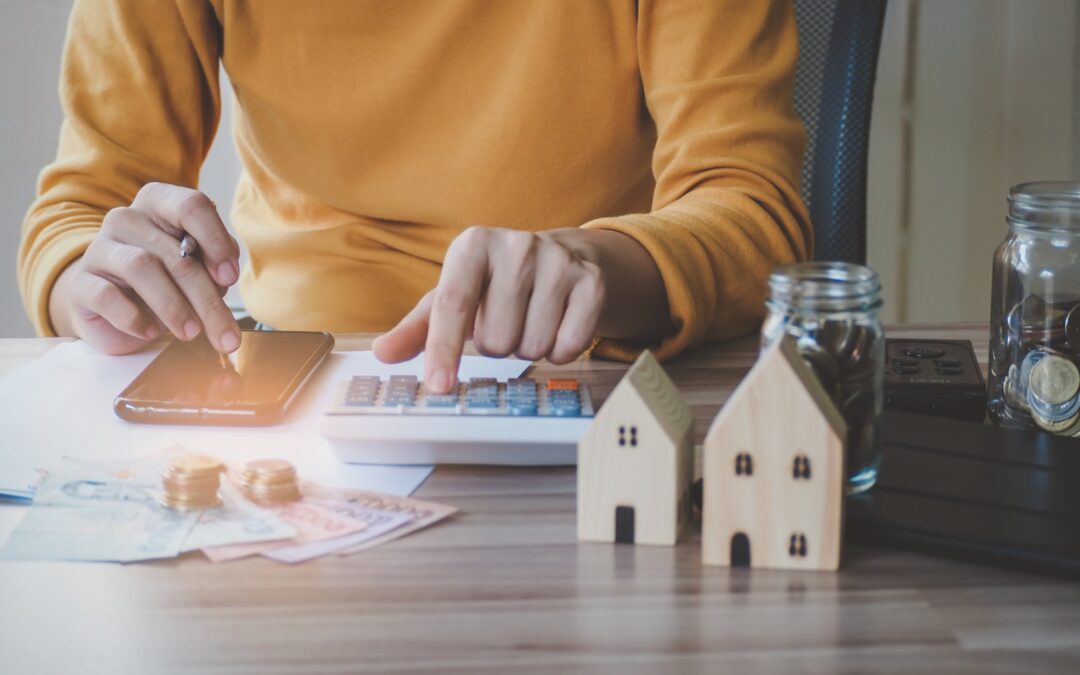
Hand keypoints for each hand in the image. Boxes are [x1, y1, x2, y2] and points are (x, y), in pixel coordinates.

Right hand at [49, 182, 240, 355]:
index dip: (215, 240)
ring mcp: (99, 249)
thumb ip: (214, 264)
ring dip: (173, 306)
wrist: (113, 309)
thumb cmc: (167, 282)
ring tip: (191, 332)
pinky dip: (133, 318)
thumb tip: (224, 274)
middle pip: (174, 253)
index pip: (191, 205)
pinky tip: (149, 331)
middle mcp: (126, 219)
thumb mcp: (198, 268)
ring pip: (141, 268)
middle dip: (206, 298)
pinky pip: (106, 296)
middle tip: (225, 334)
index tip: (230, 277)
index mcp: (160, 204)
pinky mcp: (80, 283)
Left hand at [373, 227, 606, 392]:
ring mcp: (558, 260)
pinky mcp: (591, 281)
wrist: (564, 258)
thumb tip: (383, 353)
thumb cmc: (496, 284)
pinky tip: (556, 325)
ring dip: (527, 347)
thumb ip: (418, 328)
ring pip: (532, 346)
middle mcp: (516, 245)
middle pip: (495, 338)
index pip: (452, 305)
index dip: (444, 350)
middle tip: (505, 322)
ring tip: (530, 320)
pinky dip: (560, 350)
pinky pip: (569, 345)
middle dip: (497, 345)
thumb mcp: (455, 297)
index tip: (439, 387)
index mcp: (473, 245)